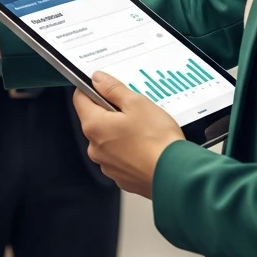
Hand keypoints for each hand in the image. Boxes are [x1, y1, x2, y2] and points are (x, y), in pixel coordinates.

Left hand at [73, 70, 182, 198]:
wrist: (176, 175)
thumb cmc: (157, 139)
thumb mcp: (137, 103)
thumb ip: (113, 89)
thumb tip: (97, 80)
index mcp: (94, 126)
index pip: (80, 99)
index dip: (91, 89)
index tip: (106, 87)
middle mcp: (94, 148)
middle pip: (95, 120)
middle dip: (111, 112)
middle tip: (134, 109)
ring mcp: (106, 165)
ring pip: (107, 140)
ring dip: (120, 132)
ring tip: (144, 130)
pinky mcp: (121, 177)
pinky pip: (119, 157)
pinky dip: (129, 150)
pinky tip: (146, 147)